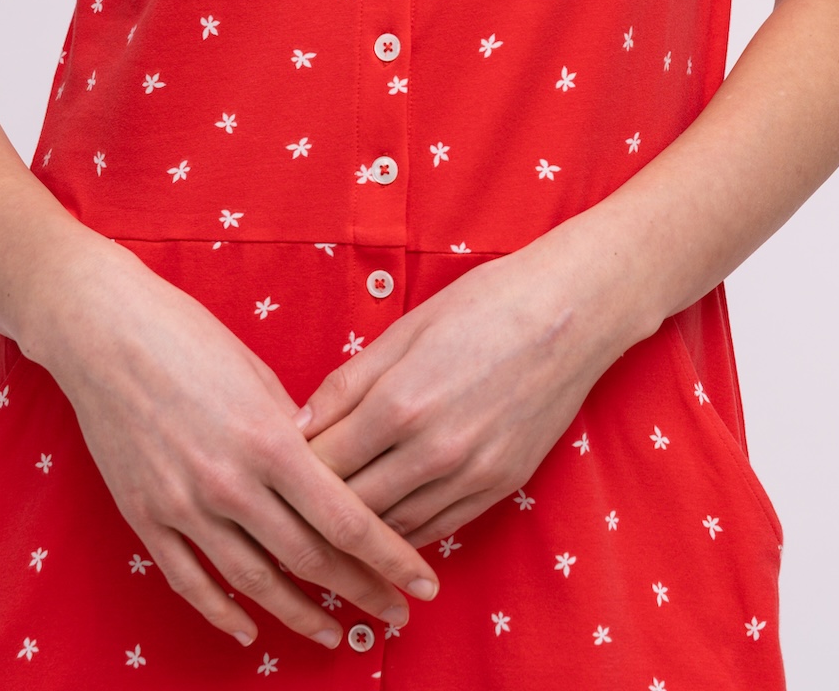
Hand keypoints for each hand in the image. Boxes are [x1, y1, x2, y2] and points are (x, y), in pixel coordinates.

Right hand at [30, 236, 440, 649]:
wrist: (105, 332)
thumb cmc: (188, 337)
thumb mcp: (258, 375)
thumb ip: (294, 432)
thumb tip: (326, 473)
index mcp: (271, 440)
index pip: (347, 519)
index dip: (390, 559)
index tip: (422, 583)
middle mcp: (231, 482)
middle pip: (310, 559)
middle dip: (361, 593)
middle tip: (395, 616)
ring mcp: (185, 505)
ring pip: (256, 582)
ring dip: (302, 615)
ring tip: (336, 634)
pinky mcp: (146, 516)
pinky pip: (191, 582)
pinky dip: (224, 613)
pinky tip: (250, 629)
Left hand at [296, 212, 649, 546]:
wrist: (570, 313)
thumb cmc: (484, 305)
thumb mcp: (405, 330)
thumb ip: (348, 383)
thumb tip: (298, 426)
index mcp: (399, 402)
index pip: (322, 463)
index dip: (289, 474)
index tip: (269, 477)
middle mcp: (432, 449)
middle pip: (351, 505)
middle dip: (314, 512)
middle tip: (288, 514)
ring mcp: (470, 473)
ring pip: (393, 528)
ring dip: (357, 533)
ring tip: (326, 531)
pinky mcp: (500, 486)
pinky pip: (438, 528)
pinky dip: (404, 533)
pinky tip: (383, 529)